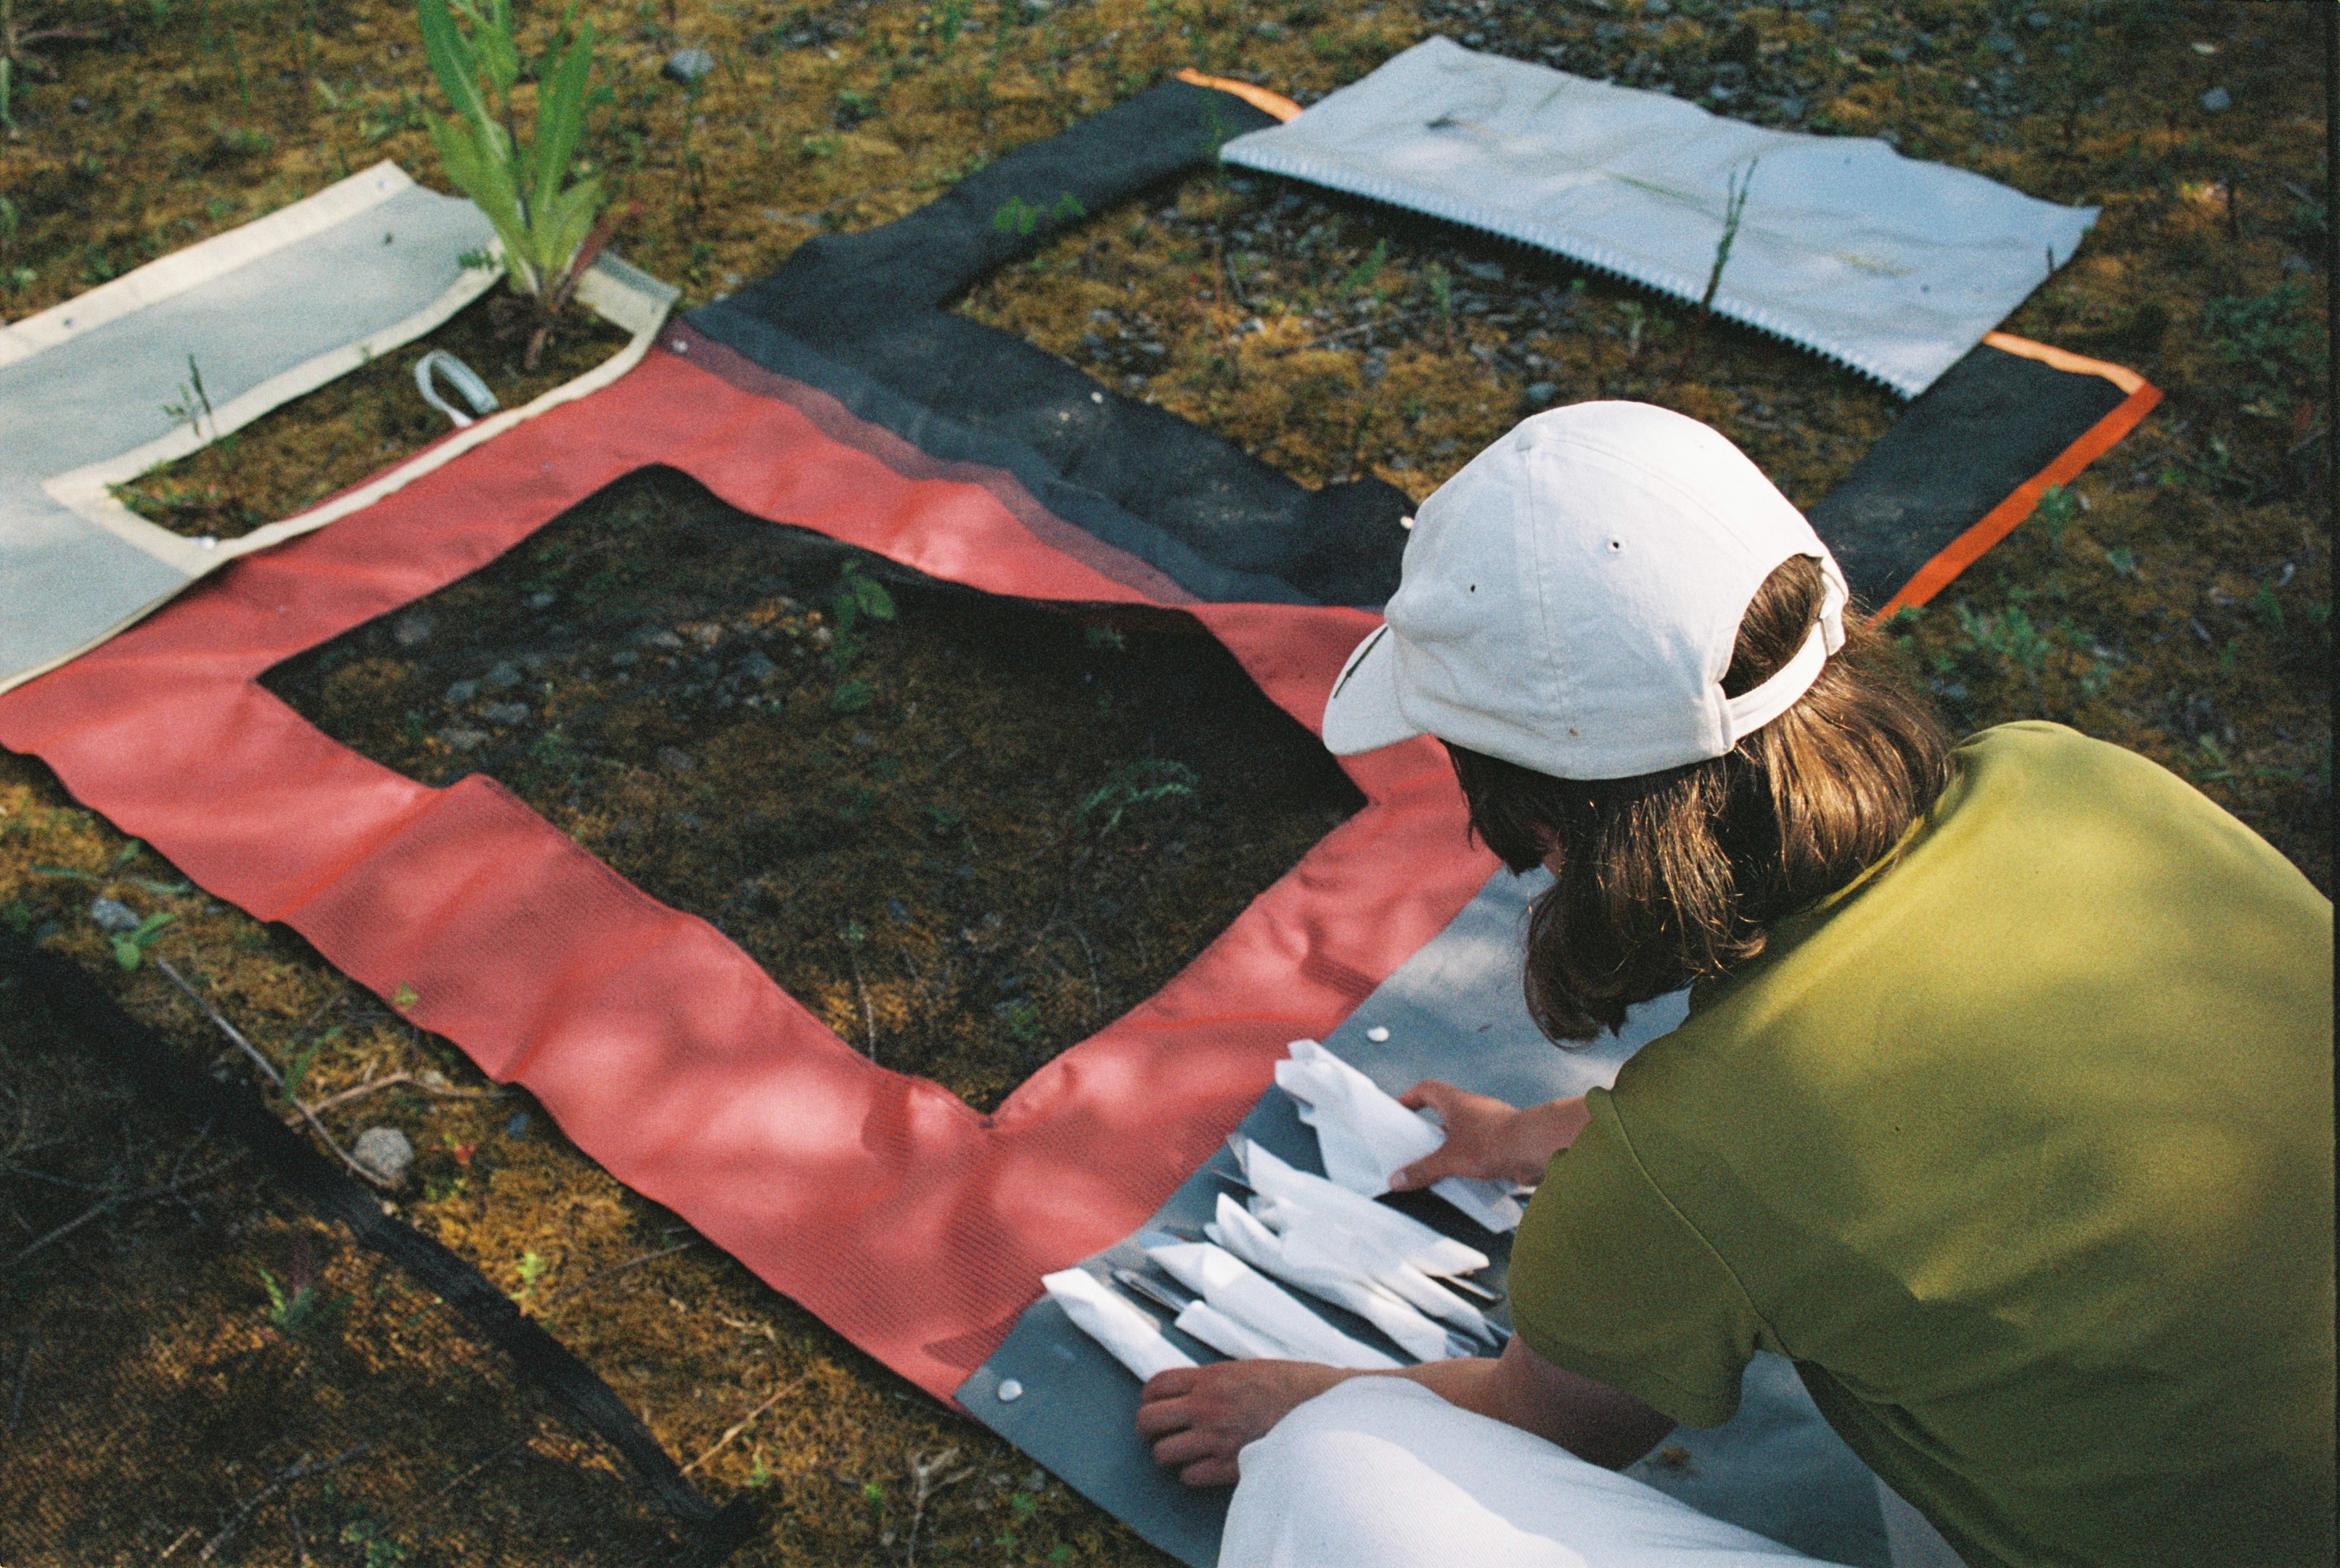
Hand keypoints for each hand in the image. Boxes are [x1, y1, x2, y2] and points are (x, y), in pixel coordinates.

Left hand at [1134, 1360, 1353, 1486]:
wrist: (1324, 1407)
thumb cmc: (1292, 1384)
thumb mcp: (1247, 1368)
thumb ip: (1216, 1379)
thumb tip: (1193, 1389)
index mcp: (1210, 1377)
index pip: (1156, 1385)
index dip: (1148, 1398)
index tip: (1154, 1405)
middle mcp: (1206, 1406)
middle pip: (1148, 1420)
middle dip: (1148, 1429)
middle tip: (1158, 1433)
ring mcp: (1216, 1437)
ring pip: (1163, 1453)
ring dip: (1170, 1455)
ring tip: (1184, 1453)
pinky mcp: (1230, 1465)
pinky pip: (1189, 1477)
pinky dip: (1193, 1474)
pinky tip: (1206, 1467)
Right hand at [1391, 1083, 1589, 1190]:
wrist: (1535, 1148)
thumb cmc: (1495, 1141)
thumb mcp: (1449, 1159)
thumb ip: (1423, 1170)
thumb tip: (1399, 1178)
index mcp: (1455, 1101)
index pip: (1426, 1089)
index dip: (1410, 1098)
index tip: (1399, 1111)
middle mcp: (1472, 1108)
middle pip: (1443, 1112)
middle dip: (1429, 1130)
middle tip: (1415, 1147)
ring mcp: (1488, 1124)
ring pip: (1463, 1132)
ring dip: (1450, 1147)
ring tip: (1438, 1168)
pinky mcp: (1502, 1141)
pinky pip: (1479, 1149)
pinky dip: (1469, 1161)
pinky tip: (1464, 1177)